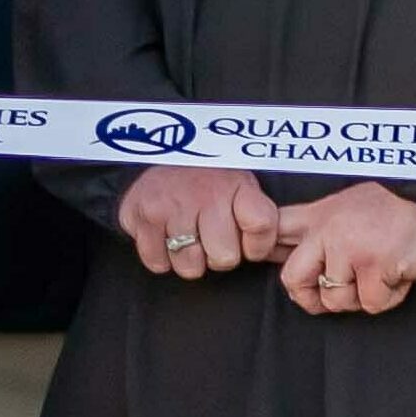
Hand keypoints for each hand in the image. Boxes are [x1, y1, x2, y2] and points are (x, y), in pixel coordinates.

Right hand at [119, 163, 281, 280]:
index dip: (257, 245)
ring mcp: (168, 205)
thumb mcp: (243, 185)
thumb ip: (260, 217)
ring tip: (188, 232)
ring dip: (189, 258)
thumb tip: (277, 254)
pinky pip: (157, 263)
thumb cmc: (210, 178)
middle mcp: (203, 193)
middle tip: (210, 233)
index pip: (261, 227)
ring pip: (190, 267)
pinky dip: (161, 256)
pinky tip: (165, 234)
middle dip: (219, 254)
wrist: (162, 149)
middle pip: (224, 258)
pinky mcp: (138, 215)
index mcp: (236, 185)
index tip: (249, 241)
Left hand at [269, 185, 415, 316]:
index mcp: (319, 214)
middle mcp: (328, 230)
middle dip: (310, 298)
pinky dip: (387, 298)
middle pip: (292, 279)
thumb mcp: (346, 205)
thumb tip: (279, 253)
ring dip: (359, 297)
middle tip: (330, 295)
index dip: (262, 249)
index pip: (275, 229)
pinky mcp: (374, 266)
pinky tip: (396, 276)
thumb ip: (317, 228)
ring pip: (336, 300)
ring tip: (377, 273)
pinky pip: (370, 304)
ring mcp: (350, 249)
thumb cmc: (391, 211)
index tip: (263, 259)